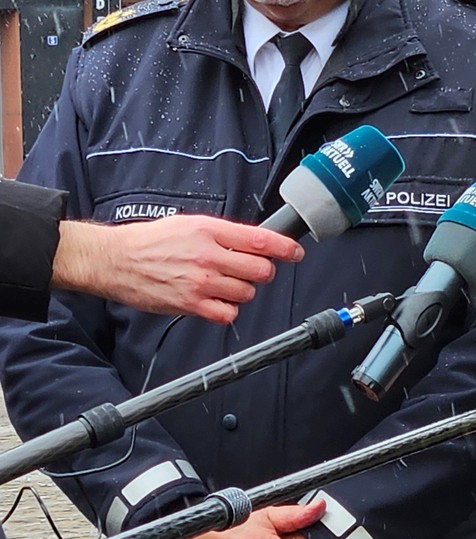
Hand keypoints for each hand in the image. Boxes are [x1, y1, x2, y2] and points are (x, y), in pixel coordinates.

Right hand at [54, 213, 302, 323]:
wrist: (116, 259)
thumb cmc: (151, 241)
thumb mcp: (190, 224)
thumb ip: (224, 233)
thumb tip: (255, 242)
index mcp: (210, 230)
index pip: (262, 240)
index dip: (286, 248)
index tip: (296, 253)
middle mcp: (209, 255)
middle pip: (260, 270)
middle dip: (262, 272)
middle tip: (250, 271)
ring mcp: (201, 281)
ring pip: (246, 293)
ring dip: (242, 291)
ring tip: (223, 284)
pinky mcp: (190, 304)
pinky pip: (227, 313)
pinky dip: (227, 310)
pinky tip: (216, 301)